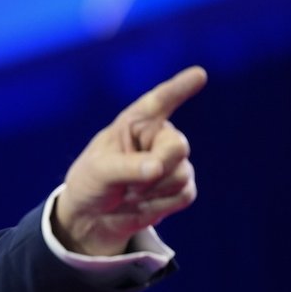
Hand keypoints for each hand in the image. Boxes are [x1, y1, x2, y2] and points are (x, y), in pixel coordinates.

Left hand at [53, 66, 205, 255]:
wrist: (94, 217)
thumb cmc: (91, 183)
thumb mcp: (99, 172)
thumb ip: (127, 167)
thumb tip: (157, 167)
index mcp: (135, 123)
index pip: (159, 101)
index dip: (179, 88)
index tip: (199, 74)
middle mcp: (157, 137)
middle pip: (179, 146)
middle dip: (156, 169)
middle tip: (128, 185)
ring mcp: (172, 161)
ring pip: (182, 175)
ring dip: (152, 191)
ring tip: (130, 193)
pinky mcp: (180, 185)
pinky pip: (185, 194)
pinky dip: (160, 205)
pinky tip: (142, 204)